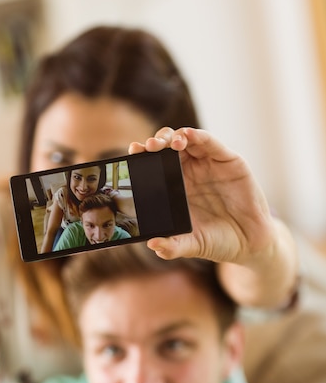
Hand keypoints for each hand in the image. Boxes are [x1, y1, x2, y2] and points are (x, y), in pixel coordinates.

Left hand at [129, 127, 274, 263]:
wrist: (250, 244)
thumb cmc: (218, 242)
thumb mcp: (193, 245)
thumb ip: (173, 246)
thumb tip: (153, 245)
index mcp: (176, 188)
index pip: (155, 165)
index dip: (144, 157)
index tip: (132, 153)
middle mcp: (190, 172)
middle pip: (168, 147)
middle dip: (156, 143)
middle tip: (147, 147)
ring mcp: (209, 164)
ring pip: (188, 140)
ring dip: (174, 136)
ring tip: (165, 143)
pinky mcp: (229, 161)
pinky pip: (211, 143)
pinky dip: (198, 136)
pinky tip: (187, 136)